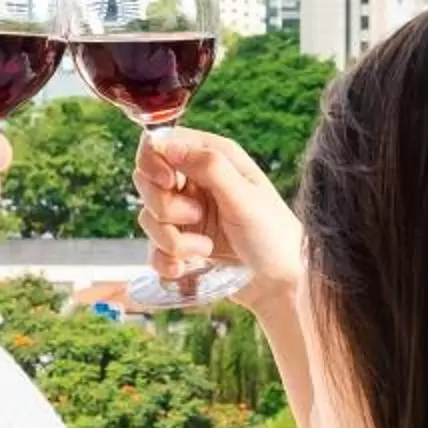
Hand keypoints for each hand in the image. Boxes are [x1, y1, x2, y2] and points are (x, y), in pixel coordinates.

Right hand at [135, 129, 304, 310]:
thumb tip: (164, 143)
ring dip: (171, 239)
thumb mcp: (244, 196)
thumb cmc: (274, 234)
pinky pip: (153, 249)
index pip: (160, 143)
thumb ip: (208, 166)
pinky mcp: (181, 245)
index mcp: (212, 157)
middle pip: (146, 181)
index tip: (169, 183)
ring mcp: (186, 214)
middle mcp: (195, 182)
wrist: (281, 284)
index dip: (154, 161)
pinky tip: (185, 268)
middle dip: (164, 206)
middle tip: (196, 217)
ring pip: (148, 218)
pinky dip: (165, 261)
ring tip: (205, 249)